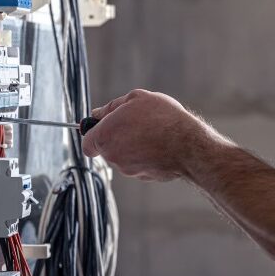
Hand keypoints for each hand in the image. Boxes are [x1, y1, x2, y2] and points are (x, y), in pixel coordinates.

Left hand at [82, 89, 228, 180]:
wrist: (188, 144)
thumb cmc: (162, 118)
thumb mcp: (136, 98)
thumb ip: (112, 107)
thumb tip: (98, 113)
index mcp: (105, 136)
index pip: (87, 143)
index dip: (94, 134)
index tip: (104, 127)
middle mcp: (113, 156)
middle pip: (107, 148)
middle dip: (117, 137)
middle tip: (136, 123)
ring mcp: (128, 169)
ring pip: (124, 156)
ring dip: (133, 145)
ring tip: (152, 132)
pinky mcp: (144, 177)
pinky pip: (140, 164)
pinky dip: (146, 156)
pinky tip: (160, 145)